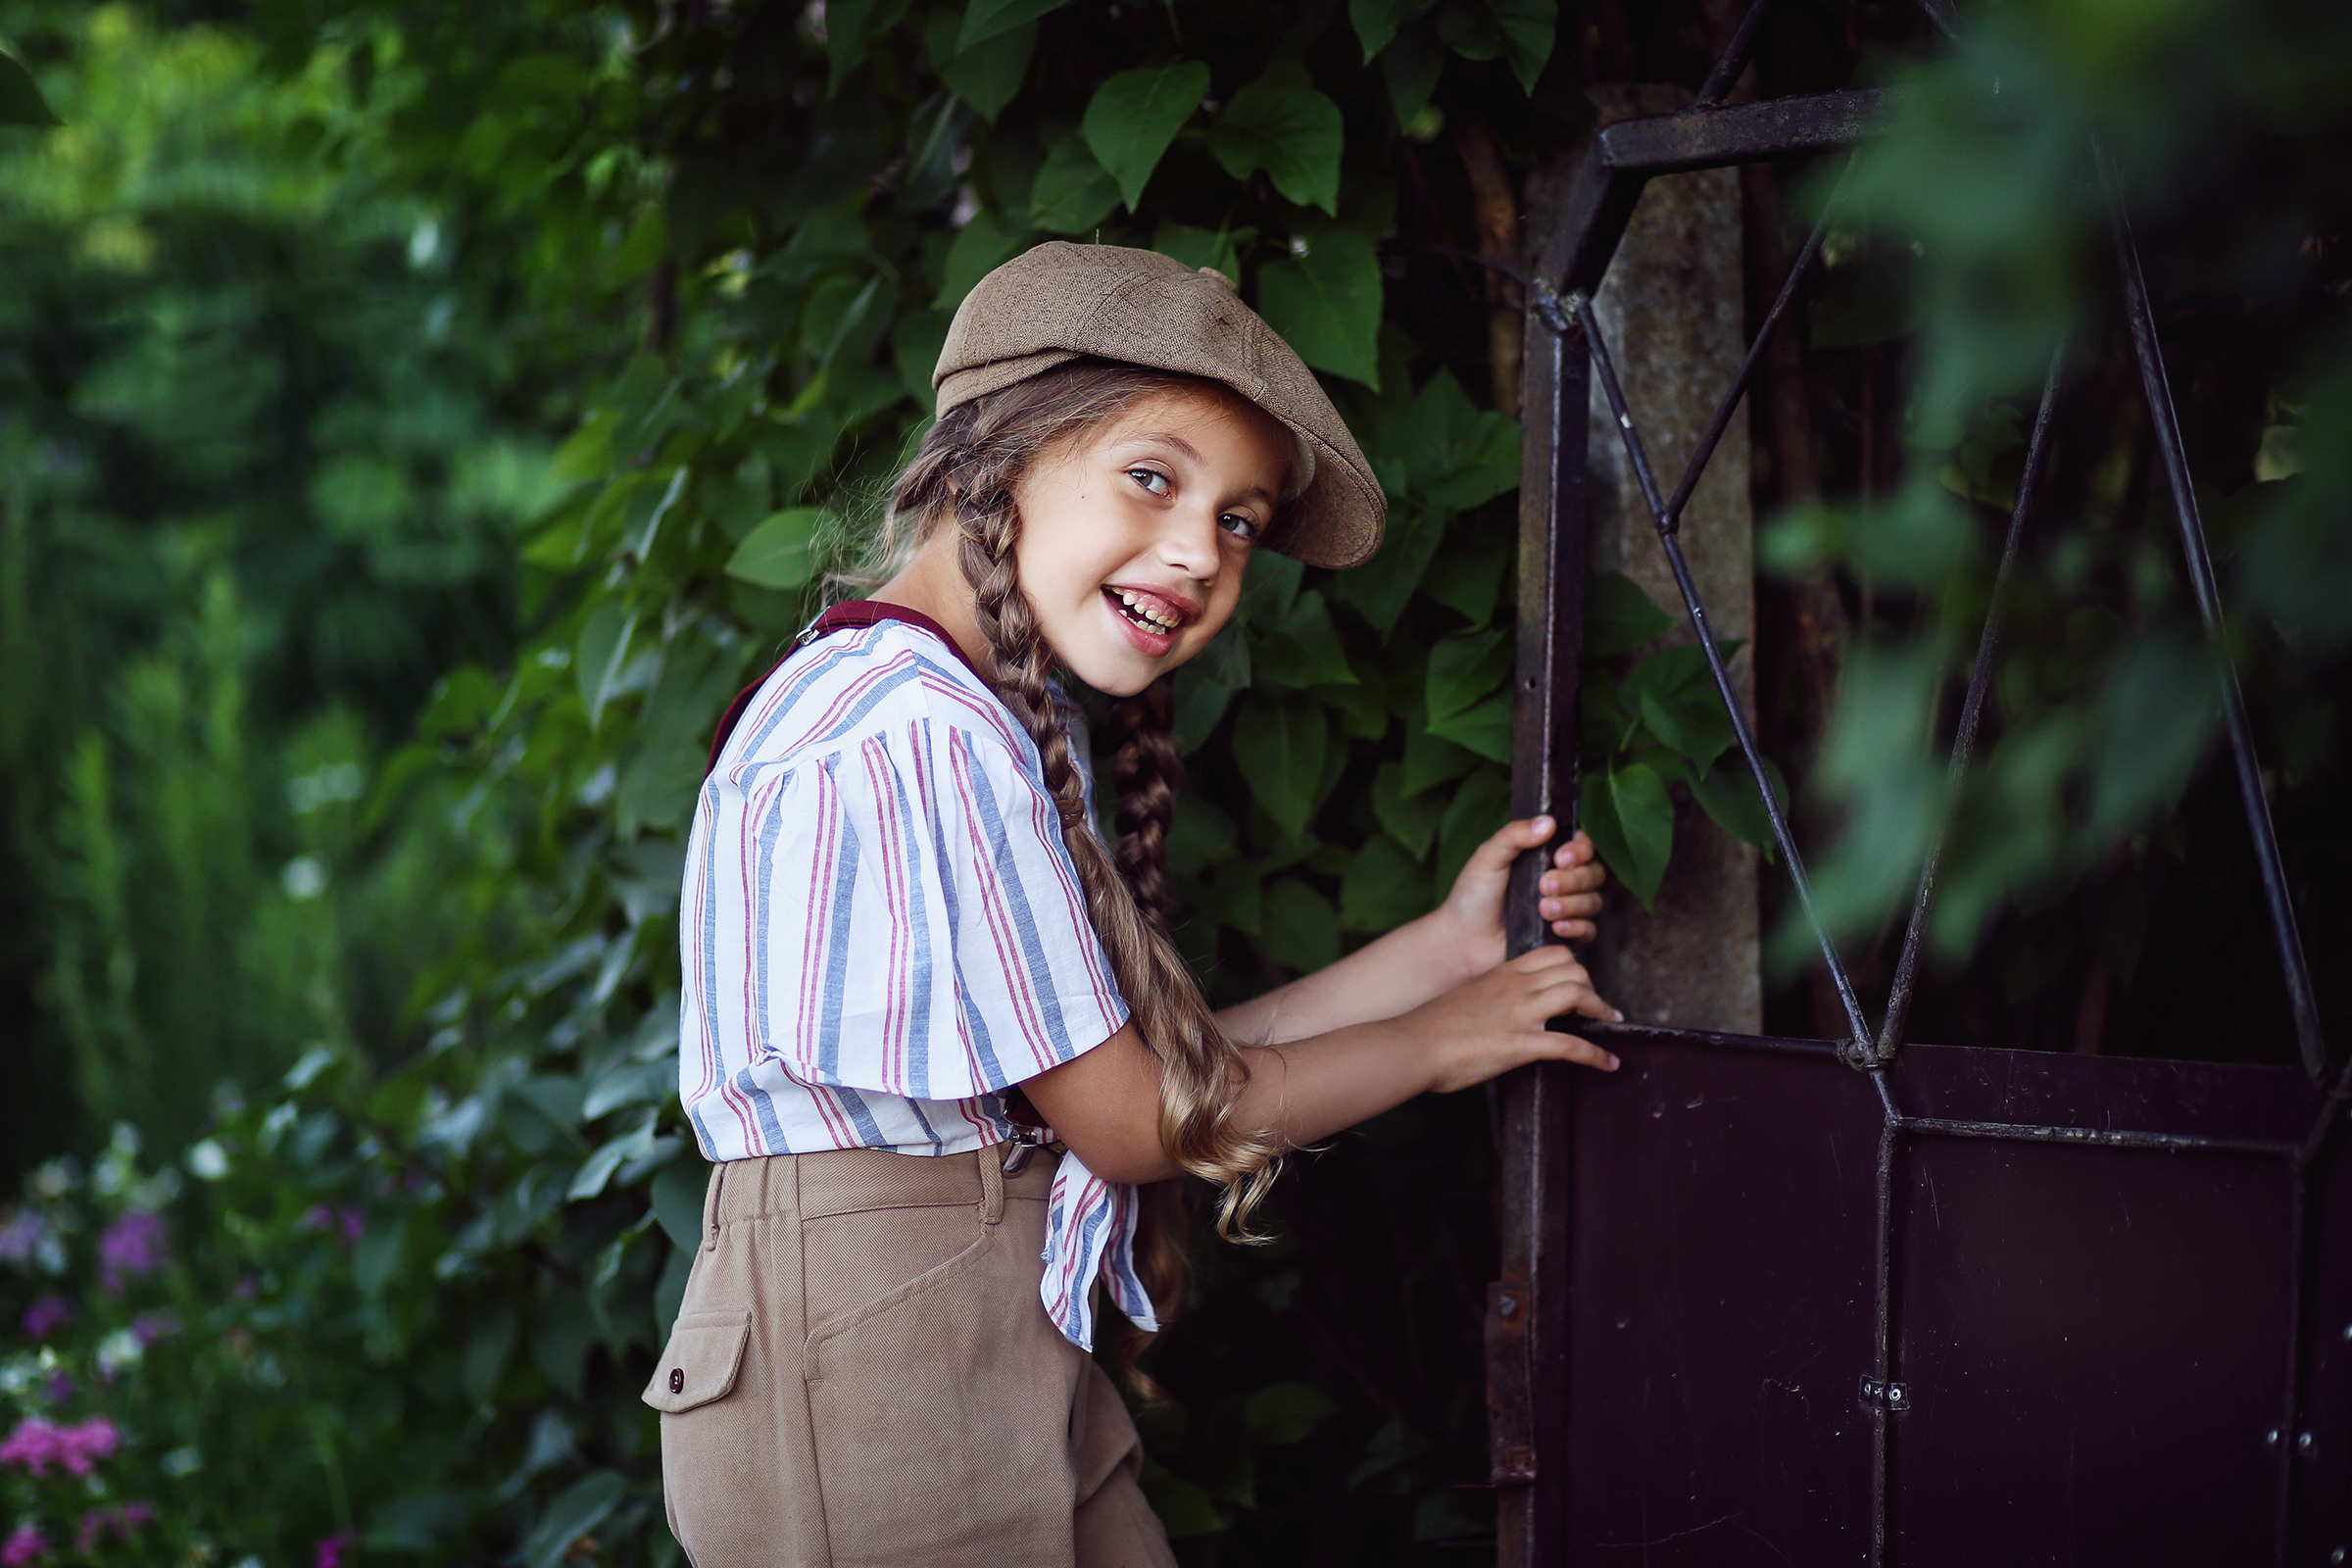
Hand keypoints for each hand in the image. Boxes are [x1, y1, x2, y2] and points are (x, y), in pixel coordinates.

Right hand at [1407, 944, 1621, 1091]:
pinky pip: (1572, 1046)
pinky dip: (1597, 1055)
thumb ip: (1488, 998)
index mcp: (1501, 974)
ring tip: (1609, 1025)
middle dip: (1592, 987)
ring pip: (1578, 995)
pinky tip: (1609, 1064)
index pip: (1552, 954)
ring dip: (1601, 1010)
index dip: (1573, 966)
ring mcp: (1520, 1014)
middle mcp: (1516, 987)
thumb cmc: (1428, 1027)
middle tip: (1598, 1008)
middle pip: (1573, 969)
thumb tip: (1498, 1013)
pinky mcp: (1521, 1044)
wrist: (1412, 1045)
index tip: (1579, 984)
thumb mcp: (1464, 999)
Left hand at [1432, 816, 1609, 979]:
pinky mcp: (1563, 937)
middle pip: (1593, 873)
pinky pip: (1589, 931)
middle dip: (1573, 879)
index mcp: (1545, 857)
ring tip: (1543, 909)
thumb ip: (1514, 835)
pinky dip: (1577, 927)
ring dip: (1572, 904)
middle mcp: (1561, 881)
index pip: (1582, 846)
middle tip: (1544, 886)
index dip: (1579, 850)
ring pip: (1593, 901)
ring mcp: (1564, 909)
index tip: (1560, 857)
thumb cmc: (1472, 897)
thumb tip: (1548, 822)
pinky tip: (1555, 927)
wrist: (1463, 941)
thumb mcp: (1488, 858)